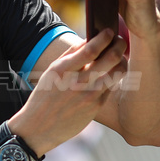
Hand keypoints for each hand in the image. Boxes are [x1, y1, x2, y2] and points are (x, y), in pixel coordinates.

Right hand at [10, 28, 126, 155]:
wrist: (37, 129)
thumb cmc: (43, 98)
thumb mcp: (50, 74)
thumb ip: (69, 57)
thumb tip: (89, 40)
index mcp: (61, 71)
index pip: (90, 49)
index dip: (104, 38)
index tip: (109, 31)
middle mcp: (76, 83)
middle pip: (110, 58)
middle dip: (120, 45)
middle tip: (121, 41)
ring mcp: (88, 96)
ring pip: (117, 72)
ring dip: (122, 61)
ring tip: (120, 57)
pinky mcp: (95, 107)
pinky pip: (111, 87)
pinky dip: (113, 78)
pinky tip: (111, 74)